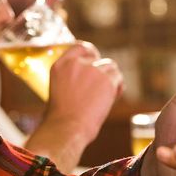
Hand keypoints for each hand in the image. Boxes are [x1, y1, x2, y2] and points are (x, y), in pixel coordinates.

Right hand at [25, 42, 122, 172]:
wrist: (67, 128)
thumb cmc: (60, 118)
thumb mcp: (57, 91)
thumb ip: (70, 79)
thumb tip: (84, 82)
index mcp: (60, 65)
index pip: (80, 48)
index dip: (90, 54)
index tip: (94, 60)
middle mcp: (77, 63)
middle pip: (97, 57)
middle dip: (100, 69)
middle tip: (100, 86)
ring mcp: (93, 70)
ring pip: (110, 66)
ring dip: (110, 79)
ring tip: (105, 96)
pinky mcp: (107, 80)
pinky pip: (118, 79)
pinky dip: (117, 88)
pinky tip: (111, 100)